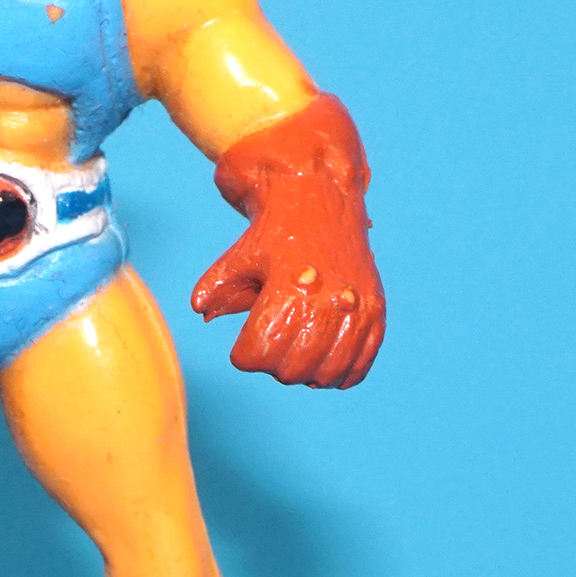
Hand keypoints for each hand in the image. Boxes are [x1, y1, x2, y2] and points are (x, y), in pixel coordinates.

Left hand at [192, 179, 383, 387]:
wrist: (318, 201)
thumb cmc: (272, 234)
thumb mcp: (237, 257)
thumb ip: (215, 287)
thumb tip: (200, 308)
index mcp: (289, 289)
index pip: (259, 354)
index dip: (243, 356)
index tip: (243, 346)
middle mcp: (327, 301)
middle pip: (290, 370)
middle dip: (272, 366)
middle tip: (269, 346)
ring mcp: (356, 308)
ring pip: (326, 375)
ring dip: (304, 375)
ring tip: (294, 355)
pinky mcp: (375, 312)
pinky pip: (359, 366)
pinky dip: (339, 375)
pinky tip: (322, 365)